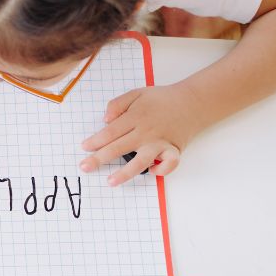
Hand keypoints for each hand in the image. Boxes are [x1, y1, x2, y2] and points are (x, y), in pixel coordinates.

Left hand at [79, 83, 205, 185]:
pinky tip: (152, 171)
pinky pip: (169, 164)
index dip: (96, 141)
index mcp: (135, 116)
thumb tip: (105, 120)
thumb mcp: (137, 94)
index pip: (110, 132)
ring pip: (141, 161)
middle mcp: (146, 131)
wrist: (192, 102)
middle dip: (100, 159)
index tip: (84, 148)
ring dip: (125, 173)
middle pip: (119, 147)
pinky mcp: (174, 150)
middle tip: (85, 167)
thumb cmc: (161, 100)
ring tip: (110, 181)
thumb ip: (117, 104)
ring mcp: (160, 142)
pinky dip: (162, 170)